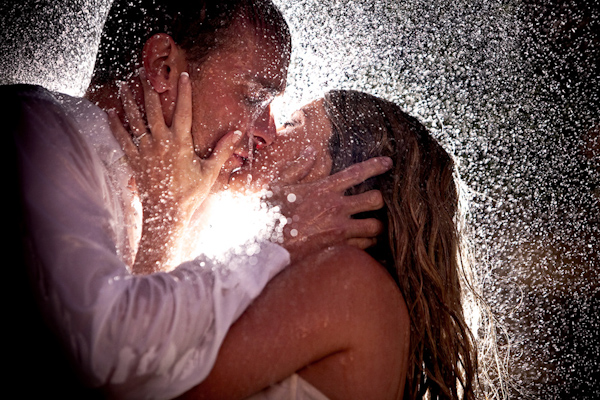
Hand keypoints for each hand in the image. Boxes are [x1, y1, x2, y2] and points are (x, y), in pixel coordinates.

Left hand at [108, 70, 243, 272]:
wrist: (166, 214)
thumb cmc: (190, 194)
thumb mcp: (209, 172)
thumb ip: (222, 150)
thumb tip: (237, 132)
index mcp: (180, 143)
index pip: (183, 111)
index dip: (184, 92)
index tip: (183, 75)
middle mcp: (161, 143)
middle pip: (154, 110)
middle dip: (150, 89)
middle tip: (145, 72)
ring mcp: (145, 151)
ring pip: (135, 121)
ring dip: (129, 101)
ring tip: (125, 85)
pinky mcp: (135, 160)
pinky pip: (122, 139)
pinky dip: (115, 126)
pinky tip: (110, 113)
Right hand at [268, 156, 391, 262]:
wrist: (266, 247)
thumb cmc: (270, 216)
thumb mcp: (278, 185)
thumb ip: (297, 167)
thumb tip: (311, 151)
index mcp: (323, 189)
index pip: (357, 173)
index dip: (376, 166)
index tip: (388, 163)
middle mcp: (336, 208)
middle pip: (376, 200)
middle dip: (380, 201)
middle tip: (375, 203)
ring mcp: (339, 230)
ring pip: (376, 226)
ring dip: (376, 226)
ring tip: (371, 226)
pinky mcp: (339, 249)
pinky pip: (366, 246)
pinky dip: (367, 245)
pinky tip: (363, 243)